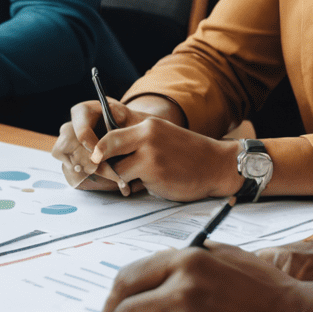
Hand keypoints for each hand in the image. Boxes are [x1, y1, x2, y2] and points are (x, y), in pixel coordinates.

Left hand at [53, 98, 229, 200]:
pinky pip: (129, 182)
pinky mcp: (153, 171)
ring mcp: (149, 152)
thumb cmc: (187, 155)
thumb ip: (137, 142)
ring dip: (122, 178)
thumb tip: (104, 157)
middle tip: (102, 173)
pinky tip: (152, 184)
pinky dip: (134, 187)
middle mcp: (146, 134)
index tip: (96, 160)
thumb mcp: (161, 139)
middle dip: (100, 163)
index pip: (109, 133)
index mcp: (147, 124)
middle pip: (105, 147)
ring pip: (116, 169)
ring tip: (138, 180)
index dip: (98, 148)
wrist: (216, 165)